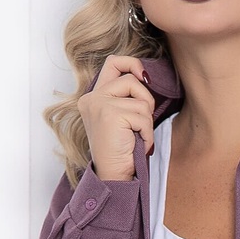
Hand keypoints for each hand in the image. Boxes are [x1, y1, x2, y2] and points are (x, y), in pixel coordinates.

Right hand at [76, 55, 154, 181]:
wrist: (113, 175)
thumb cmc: (121, 150)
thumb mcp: (120, 118)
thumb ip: (125, 97)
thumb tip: (145, 76)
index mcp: (92, 97)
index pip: (113, 63)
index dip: (132, 63)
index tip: (145, 77)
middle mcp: (92, 98)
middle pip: (130, 79)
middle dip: (145, 99)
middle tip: (143, 121)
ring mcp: (100, 105)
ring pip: (141, 101)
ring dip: (147, 122)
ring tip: (137, 137)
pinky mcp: (111, 115)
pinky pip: (143, 117)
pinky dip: (147, 133)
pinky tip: (138, 144)